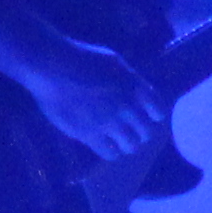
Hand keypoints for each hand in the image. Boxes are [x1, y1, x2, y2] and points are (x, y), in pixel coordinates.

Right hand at [25, 39, 164, 165]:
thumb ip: (129, 78)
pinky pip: (110, 153)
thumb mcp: (114, 61)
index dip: (153, 116)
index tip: (148, 118)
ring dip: (127, 145)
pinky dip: (111, 153)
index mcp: (134, 87)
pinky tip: (106, 147)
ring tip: (119, 142)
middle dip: (140, 133)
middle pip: (145, 132)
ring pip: (130, 146)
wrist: (54, 67)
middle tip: (133, 133)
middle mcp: (127, 107)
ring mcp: (109, 123)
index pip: (157, 110)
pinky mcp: (91, 134)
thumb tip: (138, 92)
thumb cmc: (81, 58)